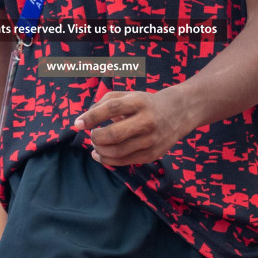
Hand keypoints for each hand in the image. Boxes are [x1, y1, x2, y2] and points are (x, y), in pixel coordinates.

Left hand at [74, 89, 193, 166]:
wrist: (180, 112)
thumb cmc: (145, 103)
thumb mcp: (128, 95)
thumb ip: (104, 102)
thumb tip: (84, 120)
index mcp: (139, 102)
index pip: (112, 108)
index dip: (92, 117)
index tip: (78, 123)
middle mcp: (147, 121)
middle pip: (114, 134)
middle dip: (96, 138)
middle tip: (91, 135)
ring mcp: (151, 140)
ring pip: (117, 152)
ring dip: (100, 150)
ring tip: (95, 145)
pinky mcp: (153, 154)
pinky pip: (125, 161)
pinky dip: (108, 161)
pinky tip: (100, 155)